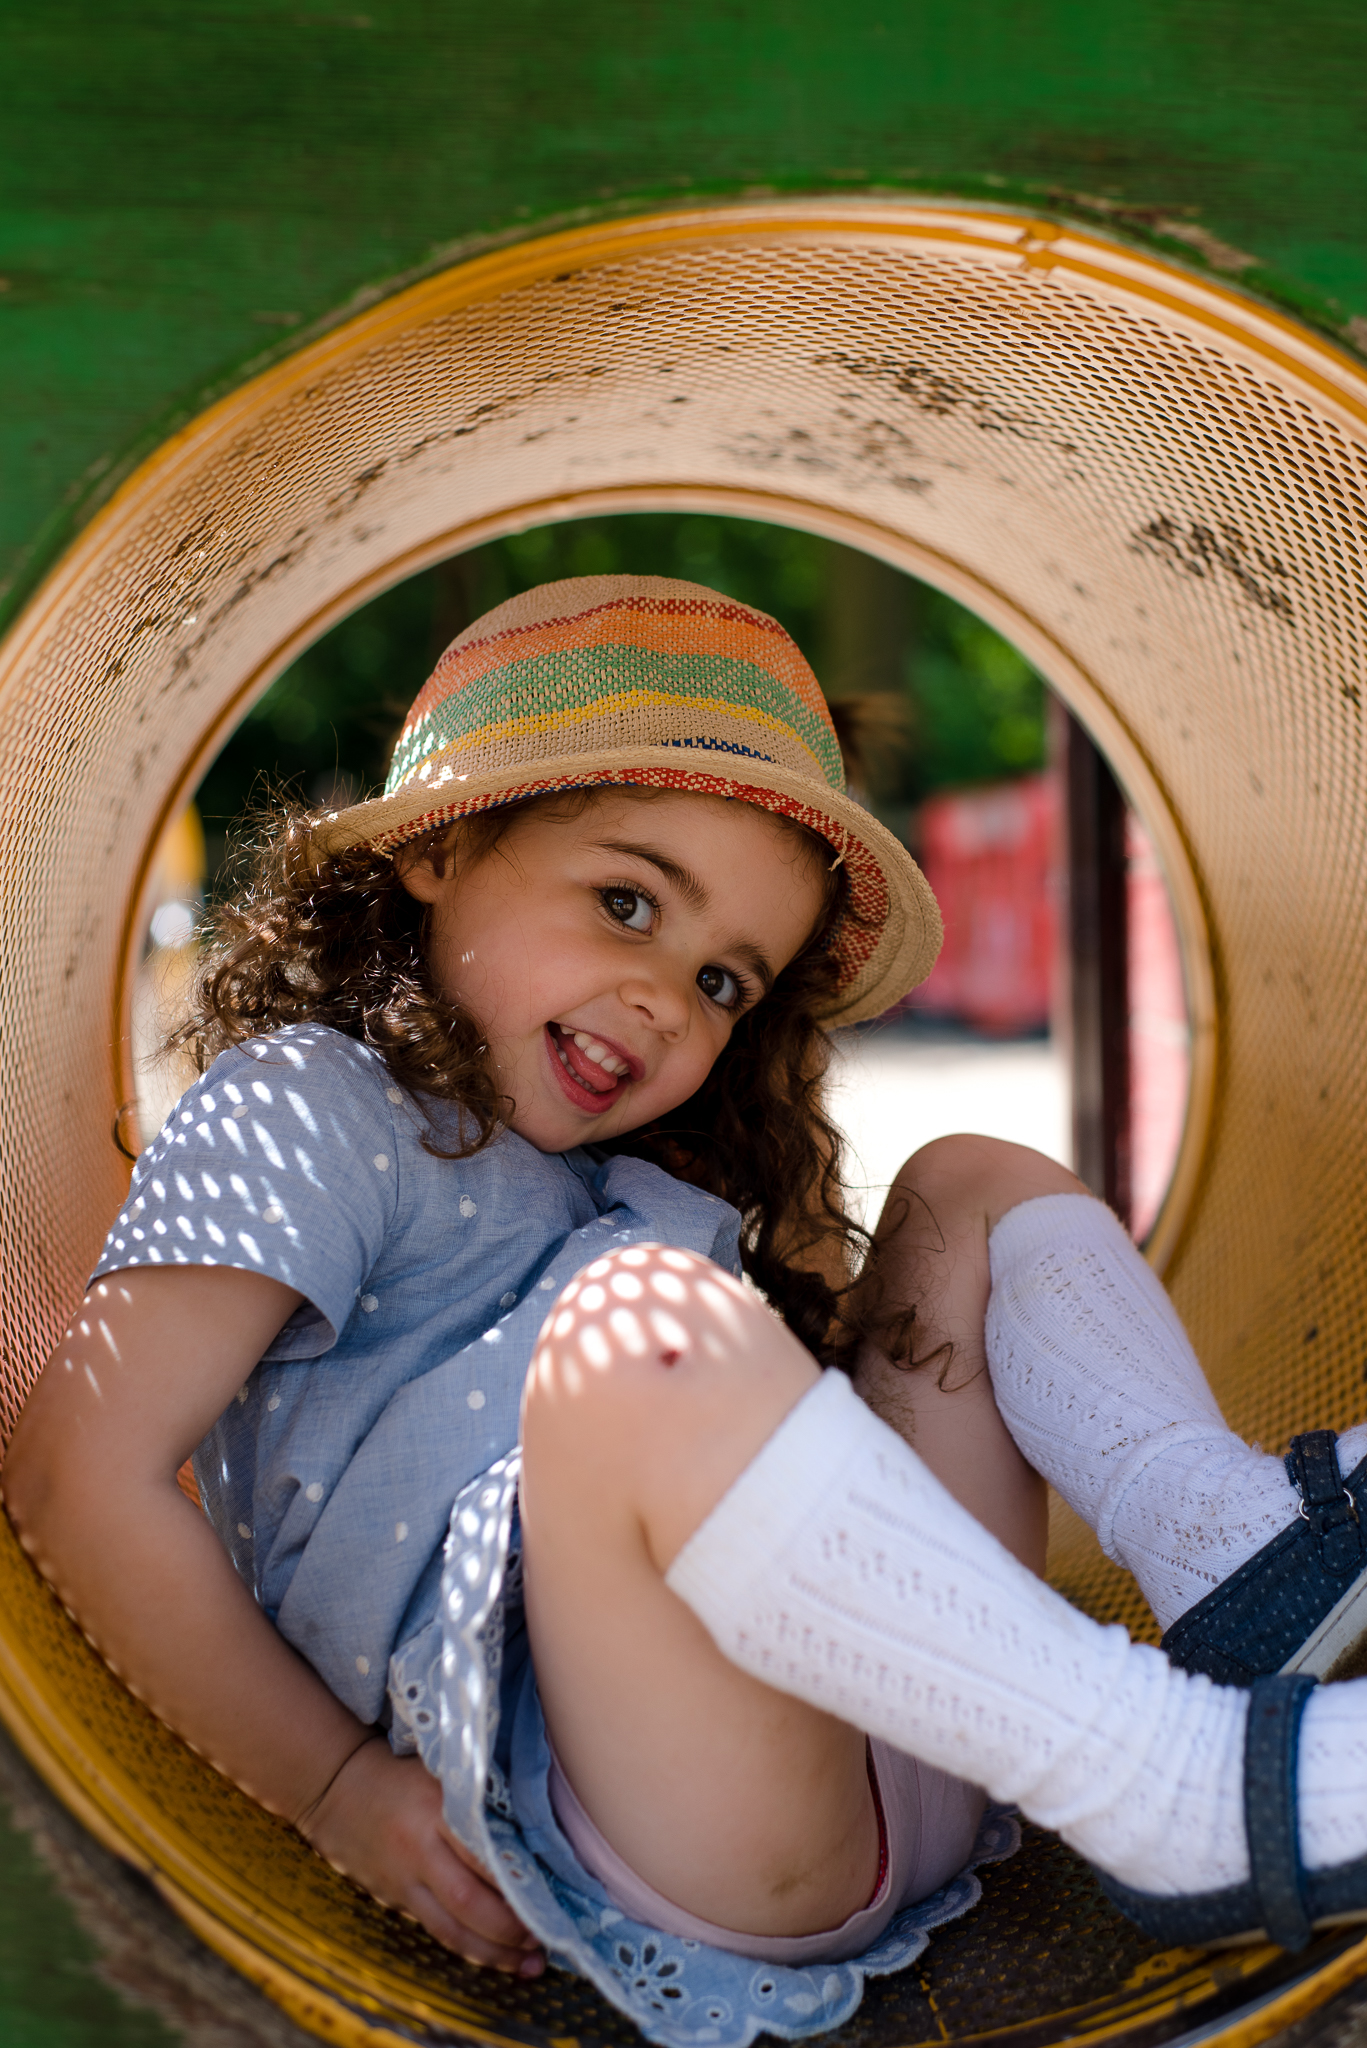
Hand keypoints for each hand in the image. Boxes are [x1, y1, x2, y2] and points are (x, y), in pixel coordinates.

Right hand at [299, 1736, 543, 1974]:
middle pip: (469, 1902)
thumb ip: (481, 1799)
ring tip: (532, 1961)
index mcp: (436, 1808)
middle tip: (547, 1934)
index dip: (518, 1878)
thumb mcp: (443, 1772)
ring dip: (495, 1952)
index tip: (553, 1890)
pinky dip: (470, 1949)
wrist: (335, 1787)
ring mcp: (403, 1881)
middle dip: (511, 1927)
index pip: (483, 1851)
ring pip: (452, 1930)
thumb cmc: (402, 1772)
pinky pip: (436, 1932)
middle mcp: (419, 1850)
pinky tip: (496, 1957)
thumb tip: (535, 1826)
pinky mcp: (395, 1901)